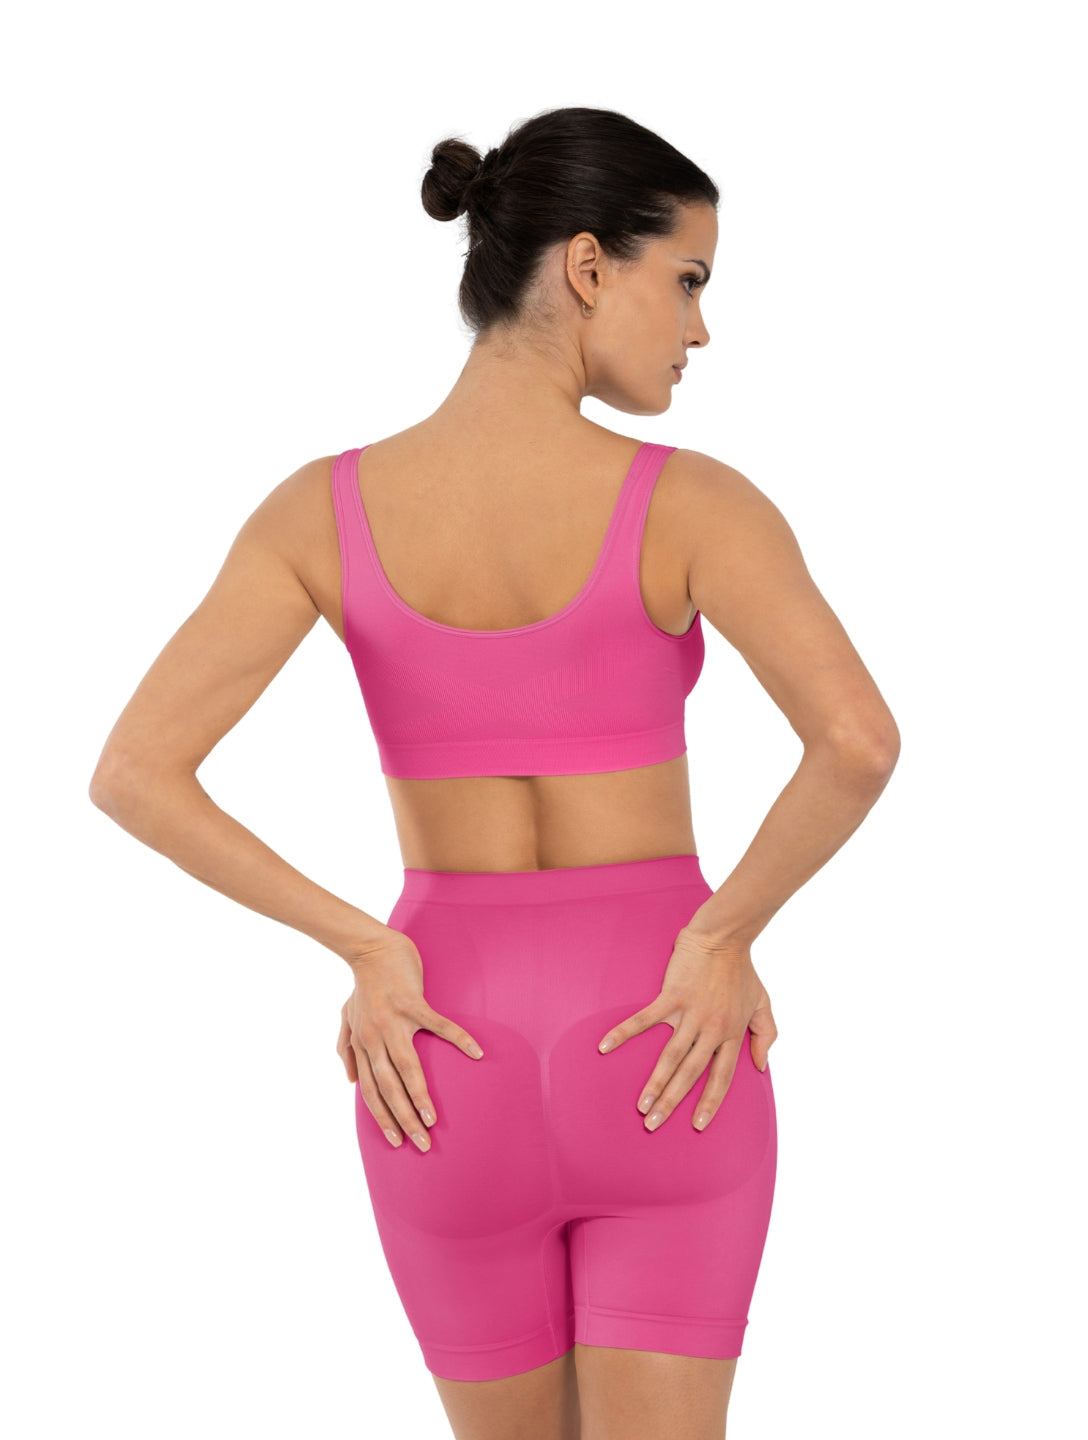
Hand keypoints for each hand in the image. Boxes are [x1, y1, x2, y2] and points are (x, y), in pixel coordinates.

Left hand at [337, 928, 484, 1152]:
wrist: (371, 948)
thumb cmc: (363, 984)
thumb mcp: (346, 1017)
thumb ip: (344, 1048)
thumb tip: (347, 1080)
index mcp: (363, 1044)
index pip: (370, 1090)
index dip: (382, 1117)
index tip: (397, 1141)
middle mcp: (375, 1037)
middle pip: (388, 1086)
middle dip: (402, 1118)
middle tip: (421, 1144)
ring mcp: (394, 1020)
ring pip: (407, 1066)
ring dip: (419, 1095)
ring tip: (432, 1119)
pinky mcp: (413, 1002)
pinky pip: (438, 1025)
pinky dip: (457, 1039)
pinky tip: (475, 1053)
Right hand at [597, 927, 776, 1132]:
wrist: (723, 937)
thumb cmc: (741, 970)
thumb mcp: (763, 1003)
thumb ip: (766, 1035)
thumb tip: (763, 1065)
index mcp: (731, 1034)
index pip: (721, 1077)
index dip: (710, 1102)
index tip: (698, 1125)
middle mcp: (711, 1029)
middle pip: (690, 1074)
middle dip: (673, 1102)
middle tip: (654, 1125)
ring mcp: (690, 1013)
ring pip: (670, 1056)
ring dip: (654, 1083)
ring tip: (641, 1106)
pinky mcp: (671, 996)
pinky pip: (644, 1020)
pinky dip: (624, 1033)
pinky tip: (605, 1047)